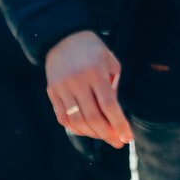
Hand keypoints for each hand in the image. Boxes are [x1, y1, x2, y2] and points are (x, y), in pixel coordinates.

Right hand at [44, 30, 131, 148]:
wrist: (64, 37)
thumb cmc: (94, 51)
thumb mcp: (111, 62)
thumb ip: (114, 87)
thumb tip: (114, 114)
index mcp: (96, 72)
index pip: (109, 105)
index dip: (119, 124)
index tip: (128, 137)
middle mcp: (78, 81)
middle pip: (93, 117)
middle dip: (107, 134)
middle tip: (118, 142)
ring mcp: (62, 88)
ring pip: (77, 121)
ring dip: (93, 134)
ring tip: (105, 137)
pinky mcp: (52, 92)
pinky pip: (63, 118)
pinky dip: (76, 128)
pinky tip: (87, 131)